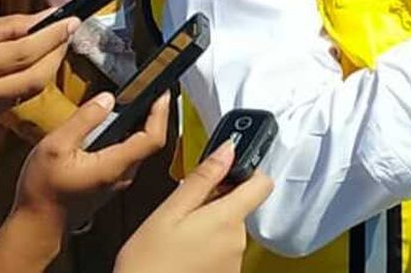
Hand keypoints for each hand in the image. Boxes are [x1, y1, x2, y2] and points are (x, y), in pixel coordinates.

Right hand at [0, 11, 76, 131]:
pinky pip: (13, 102)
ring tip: (53, 47)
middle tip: (67, 34)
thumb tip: (42, 18)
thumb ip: (2, 29)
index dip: (53, 36)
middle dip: (57, 54)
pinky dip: (28, 83)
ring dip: (47, 69)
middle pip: (34, 78)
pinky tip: (31, 67)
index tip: (71, 21)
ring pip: (28, 92)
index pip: (24, 52)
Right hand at [13, 90, 169, 229]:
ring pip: (139, 149)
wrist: (36, 228)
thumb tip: (107, 99)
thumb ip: (83, 120)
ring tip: (135, 103)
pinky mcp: (109, 183)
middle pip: (150, 141)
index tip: (163, 92)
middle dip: (153, 114)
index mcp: (115, 165)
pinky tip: (114, 126)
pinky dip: (127, 137)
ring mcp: (117, 181)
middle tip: (150, 91)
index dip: (162, 112)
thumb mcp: (56, 147)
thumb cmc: (42, 193)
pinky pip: (127, 155)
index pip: (153, 137)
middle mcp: (123, 175)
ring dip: (141, 125)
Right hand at [115, 141, 272, 272]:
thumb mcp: (169, 212)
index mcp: (227, 219)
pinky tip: (184, 254)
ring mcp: (235, 262)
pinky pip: (223, 251)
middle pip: (240, 207)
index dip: (250, 170)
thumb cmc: (148, 264)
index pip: (263, 184)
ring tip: (179, 237)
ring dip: (210, 226)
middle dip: (216, 203)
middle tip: (184, 211)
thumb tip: (228, 149)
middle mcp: (238, 241)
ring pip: (229, 229)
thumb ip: (202, 178)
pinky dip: (208, 247)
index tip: (230, 168)